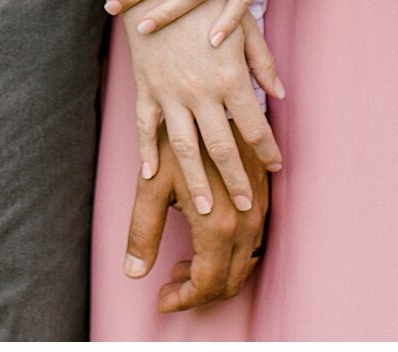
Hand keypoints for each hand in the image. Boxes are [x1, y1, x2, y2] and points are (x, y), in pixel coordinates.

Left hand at [124, 127, 269, 311]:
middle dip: (199, 291)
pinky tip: (206, 243)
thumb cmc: (175, 137)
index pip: (206, 283)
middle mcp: (245, 222)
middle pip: (229, 280)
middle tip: (171, 284)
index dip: (184, 298)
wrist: (209, 99)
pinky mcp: (264, 196)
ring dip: (216, 273)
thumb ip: (142, 231)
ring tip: (183, 264)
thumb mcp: (152, 183)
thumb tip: (134, 272)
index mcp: (217, 224)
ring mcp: (258, 209)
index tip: (163, 298)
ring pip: (244, 264)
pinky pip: (254, 242)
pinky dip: (232, 255)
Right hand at [125, 0, 281, 215]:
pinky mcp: (145, 87)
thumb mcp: (241, 23)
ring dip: (196, 182)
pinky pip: (146, 128)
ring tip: (203, 209)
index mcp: (229, 76)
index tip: (276, 167)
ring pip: (185, 148)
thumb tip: (280, 94)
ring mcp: (169, 92)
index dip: (268, 150)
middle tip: (246, 208)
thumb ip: (261, 61)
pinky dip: (148, 153)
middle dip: (236, 180)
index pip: (255, 126)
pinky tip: (153, 174)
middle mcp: (200, 91)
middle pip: (222, 148)